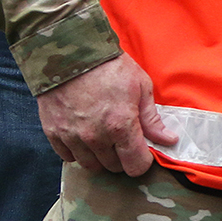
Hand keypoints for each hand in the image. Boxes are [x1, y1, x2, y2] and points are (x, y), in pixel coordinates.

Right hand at [35, 55, 177, 176]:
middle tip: (124, 141)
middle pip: (113, 167)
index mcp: (121, 126)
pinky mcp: (53, 132)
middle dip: (123, 158)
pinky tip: (84, 136)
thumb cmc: (110, 67)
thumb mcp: (141, 87)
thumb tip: (168, 140)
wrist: (70, 53)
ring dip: (100, 157)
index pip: (135, 166)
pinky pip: (67, 156)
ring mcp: (72, 137)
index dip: (142, 162)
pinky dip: (77, 151)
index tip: (143, 152)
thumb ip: (152, 119)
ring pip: (89, 165)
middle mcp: (95, 137)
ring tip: (104, 139)